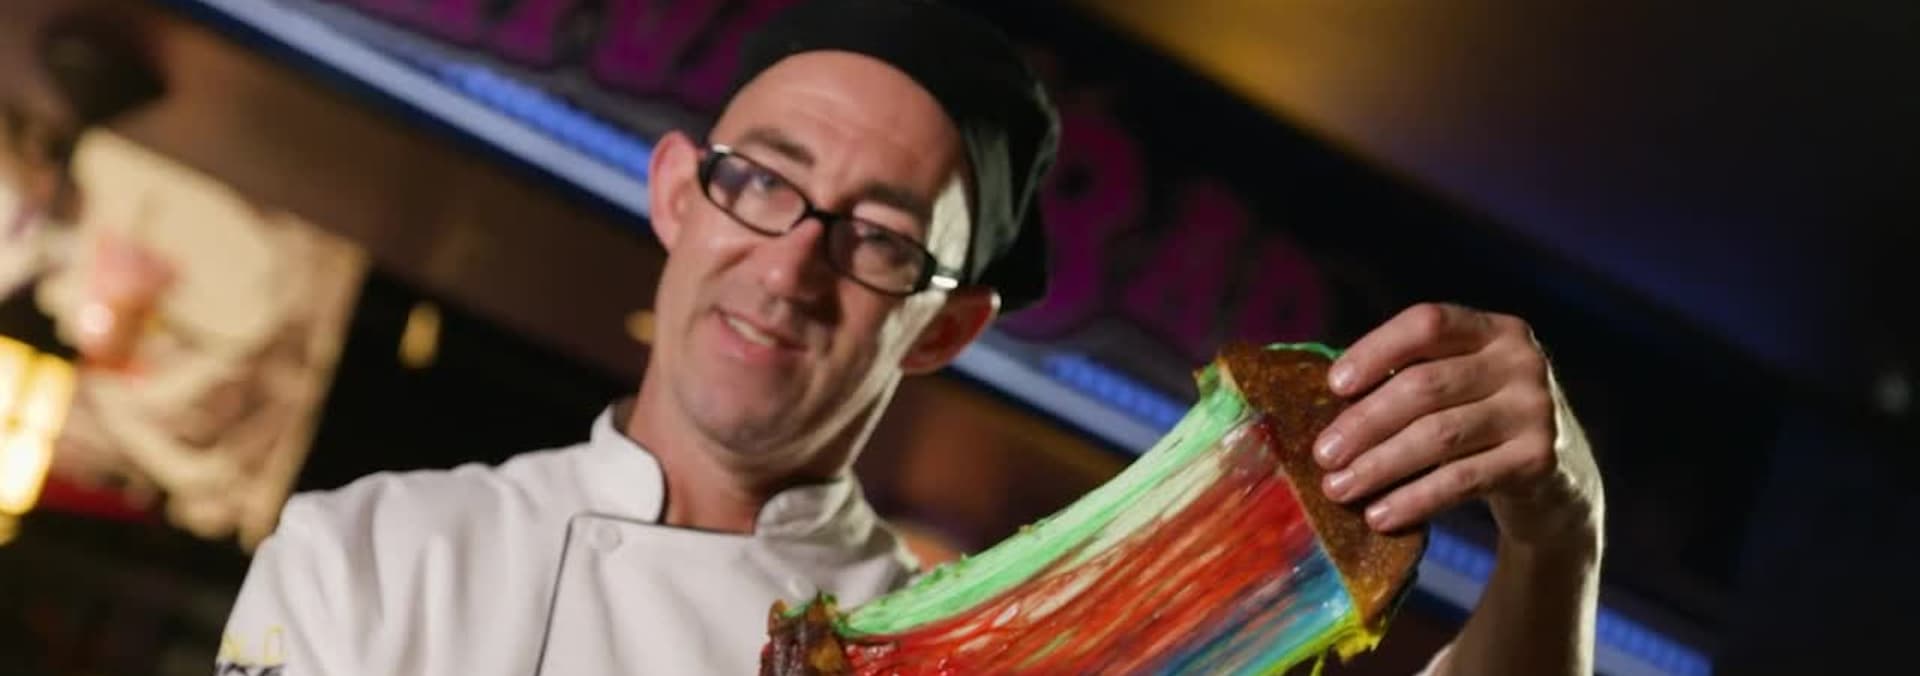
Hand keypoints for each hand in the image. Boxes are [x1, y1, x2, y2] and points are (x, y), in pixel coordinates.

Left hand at [1313, 303, 1602, 549]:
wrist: (1561, 480)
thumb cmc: (1482, 423)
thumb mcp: (1460, 387)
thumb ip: (1409, 377)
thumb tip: (1329, 400)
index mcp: (1494, 330)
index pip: (1428, 323)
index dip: (1376, 351)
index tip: (1333, 385)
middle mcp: (1522, 361)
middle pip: (1424, 386)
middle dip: (1364, 422)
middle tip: (1323, 455)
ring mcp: (1536, 409)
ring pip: (1438, 435)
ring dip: (1379, 464)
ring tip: (1338, 488)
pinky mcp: (1539, 460)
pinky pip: (1462, 480)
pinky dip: (1414, 498)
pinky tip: (1379, 515)